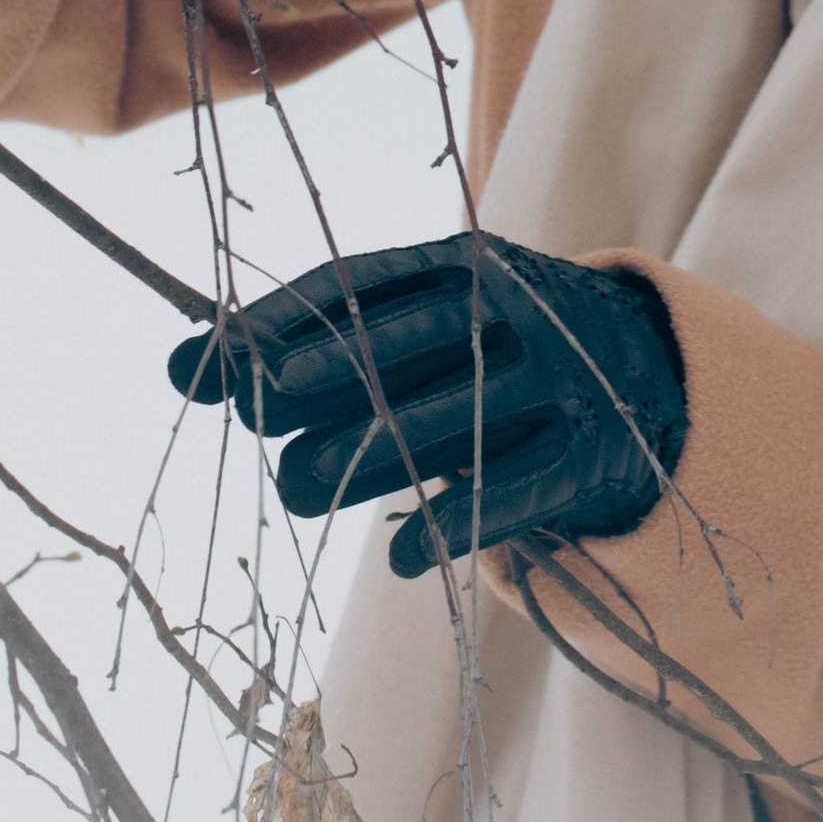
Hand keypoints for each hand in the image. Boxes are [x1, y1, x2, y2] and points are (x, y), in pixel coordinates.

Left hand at [168, 233, 688, 577]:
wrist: (638, 368)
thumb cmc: (486, 347)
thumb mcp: (422, 325)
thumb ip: (319, 344)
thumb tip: (184, 364)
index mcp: (464, 262)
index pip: (364, 281)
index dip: (288, 315)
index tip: (216, 360)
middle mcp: (513, 309)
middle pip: (415, 341)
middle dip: (331, 373)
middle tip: (256, 413)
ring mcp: (559, 375)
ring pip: (460, 414)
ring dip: (373, 454)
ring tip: (294, 490)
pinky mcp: (591, 447)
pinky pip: (521, 488)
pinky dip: (459, 524)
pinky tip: (399, 559)